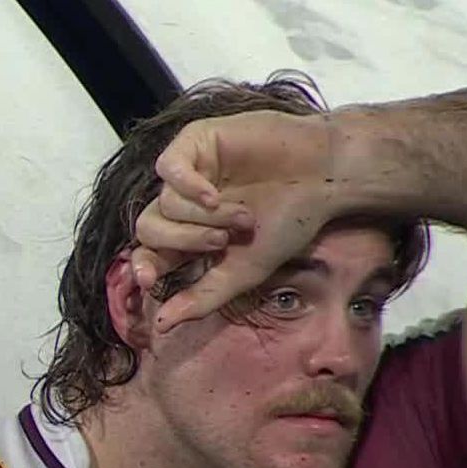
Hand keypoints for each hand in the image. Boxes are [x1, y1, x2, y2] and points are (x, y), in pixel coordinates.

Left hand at [131, 107, 343, 330]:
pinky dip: (188, 186)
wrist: (324, 178)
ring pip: (165, 203)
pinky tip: (211, 196)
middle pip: (148, 229)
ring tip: (243, 216)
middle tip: (222, 241)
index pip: (147, 253)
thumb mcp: (243, 271)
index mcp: (188, 235)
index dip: (142, 266)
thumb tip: (161, 325)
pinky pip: (168, 168)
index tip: (149, 281)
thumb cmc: (287, 222)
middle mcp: (182, 204)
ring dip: (205, 217)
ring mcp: (188, 172)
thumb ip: (202, 298)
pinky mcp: (196, 141)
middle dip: (183, 242)